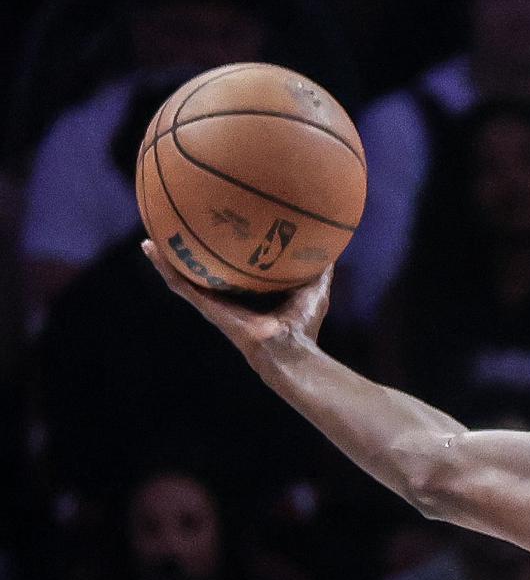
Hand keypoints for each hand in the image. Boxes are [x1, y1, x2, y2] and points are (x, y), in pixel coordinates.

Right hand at [140, 238, 332, 353]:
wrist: (290, 350)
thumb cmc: (304, 325)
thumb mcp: (314, 288)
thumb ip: (319, 267)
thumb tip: (330, 241)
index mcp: (250, 294)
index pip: (233, 271)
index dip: (223, 254)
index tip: (214, 231)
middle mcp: (229, 299)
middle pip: (205, 273)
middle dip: (190, 255)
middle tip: (175, 229)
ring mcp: (215, 304)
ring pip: (185, 278)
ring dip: (167, 259)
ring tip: (151, 237)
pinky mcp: (207, 308)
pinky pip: (181, 285)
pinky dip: (164, 267)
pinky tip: (150, 247)